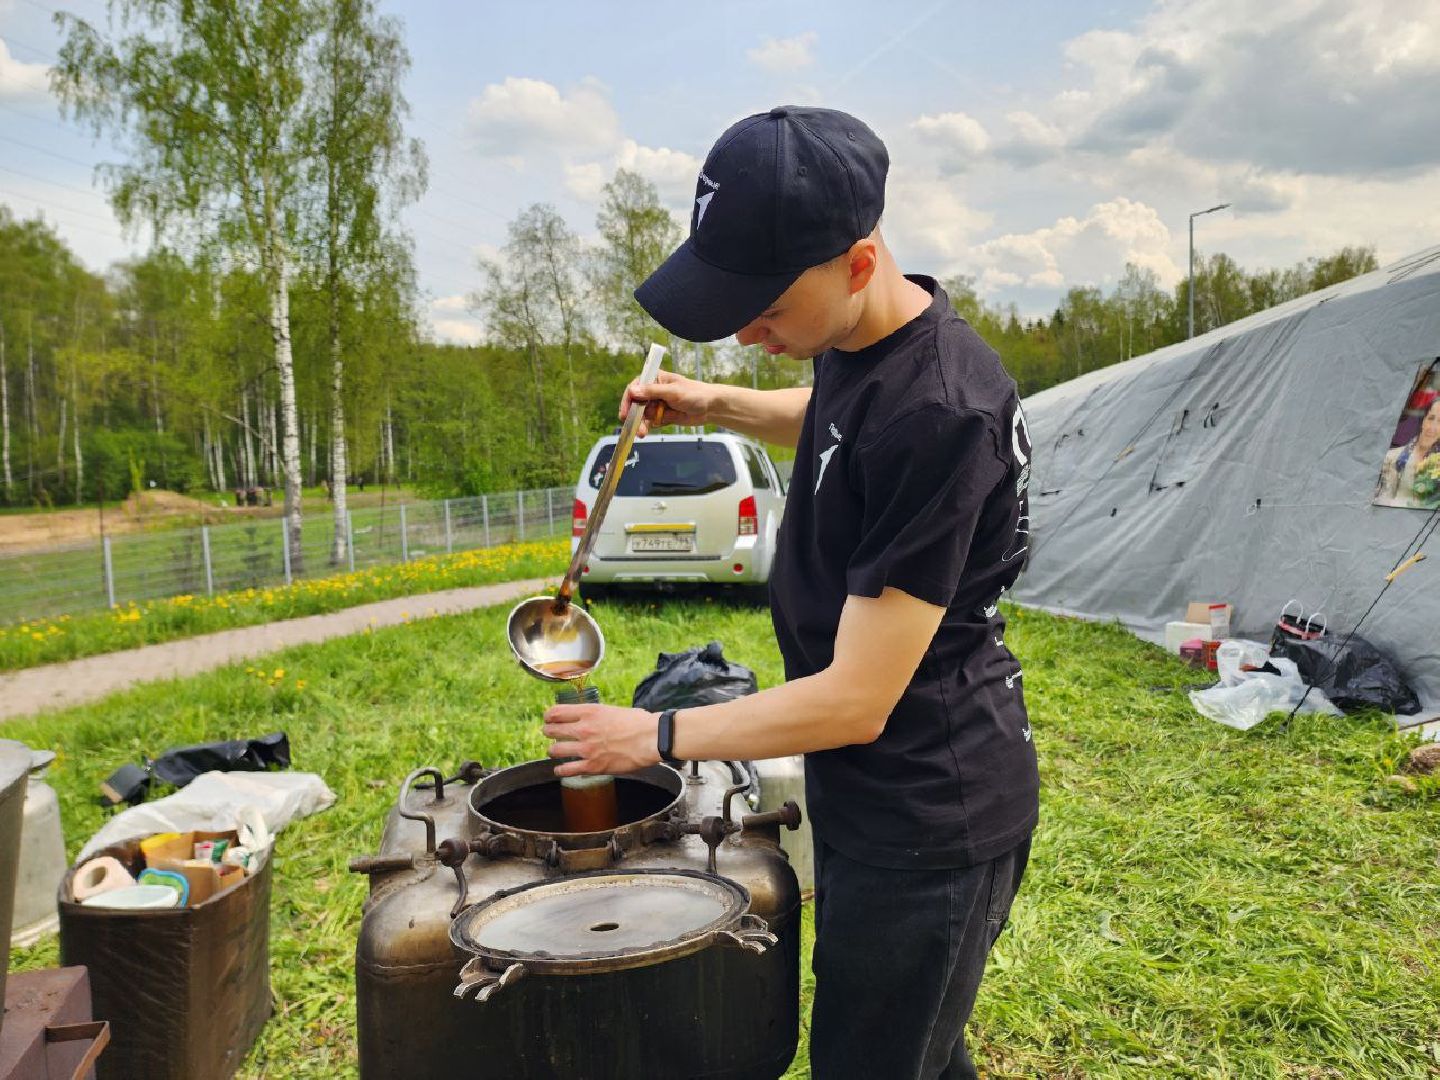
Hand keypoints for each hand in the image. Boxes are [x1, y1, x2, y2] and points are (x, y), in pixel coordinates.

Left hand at [543, 704, 660, 777]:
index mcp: (589, 712)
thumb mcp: (613, 710)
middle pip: (551, 730)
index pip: (556, 712)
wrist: (651, 738)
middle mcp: (584, 729)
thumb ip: (597, 715)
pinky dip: (560, 770)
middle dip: (548, 732)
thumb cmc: (638, 723)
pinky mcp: (592, 766)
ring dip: (553, 751)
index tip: (549, 719)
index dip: (549, 716)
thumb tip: (590, 719)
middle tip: (551, 735)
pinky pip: (566, 769)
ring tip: (556, 752)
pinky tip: (560, 769)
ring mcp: (586, 748)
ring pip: (555, 750)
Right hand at [621, 370, 712, 436]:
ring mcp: (657, 404)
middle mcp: (654, 391)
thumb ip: (652, 392)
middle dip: (634, 416)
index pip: (635, 388)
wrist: (711, 408)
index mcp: (655, 379)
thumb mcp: (673, 392)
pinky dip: (647, 427)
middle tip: (632, 426)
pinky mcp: (662, 416)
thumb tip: (633, 391)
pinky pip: (649, 422)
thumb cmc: (695, 394)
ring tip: (642, 433)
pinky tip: (645, 432)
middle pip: (636, 403)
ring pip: (642, 415)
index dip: (628, 400)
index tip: (625, 413)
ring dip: (640, 424)